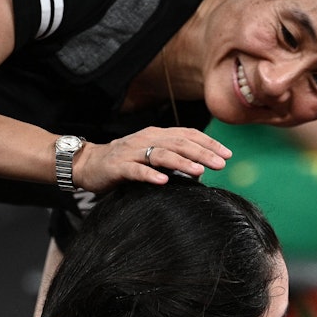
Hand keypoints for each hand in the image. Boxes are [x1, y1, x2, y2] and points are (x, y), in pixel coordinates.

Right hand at [73, 126, 231, 192]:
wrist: (88, 164)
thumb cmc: (123, 162)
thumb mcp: (151, 157)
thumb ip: (173, 160)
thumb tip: (201, 171)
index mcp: (156, 135)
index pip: (188, 135)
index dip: (209, 143)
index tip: (228, 154)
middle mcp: (146, 139)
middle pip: (179, 143)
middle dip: (202, 153)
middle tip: (222, 164)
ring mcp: (131, 152)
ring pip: (161, 154)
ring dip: (182, 163)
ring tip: (200, 172)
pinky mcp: (118, 167)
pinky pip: (136, 170)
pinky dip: (150, 175)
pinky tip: (163, 181)